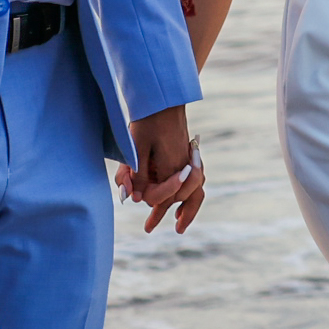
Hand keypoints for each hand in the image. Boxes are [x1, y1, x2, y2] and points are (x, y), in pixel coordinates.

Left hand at [115, 105, 204, 233]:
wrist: (164, 100)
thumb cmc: (147, 121)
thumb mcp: (137, 147)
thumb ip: (137, 174)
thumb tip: (134, 198)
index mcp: (172, 165)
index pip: (161, 195)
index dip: (146, 197)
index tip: (132, 195)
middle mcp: (185, 166)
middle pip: (177, 198)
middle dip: (161, 210)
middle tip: (148, 228)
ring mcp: (190, 162)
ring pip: (195, 193)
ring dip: (186, 210)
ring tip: (179, 227)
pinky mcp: (189, 157)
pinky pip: (197, 183)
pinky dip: (192, 197)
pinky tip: (185, 205)